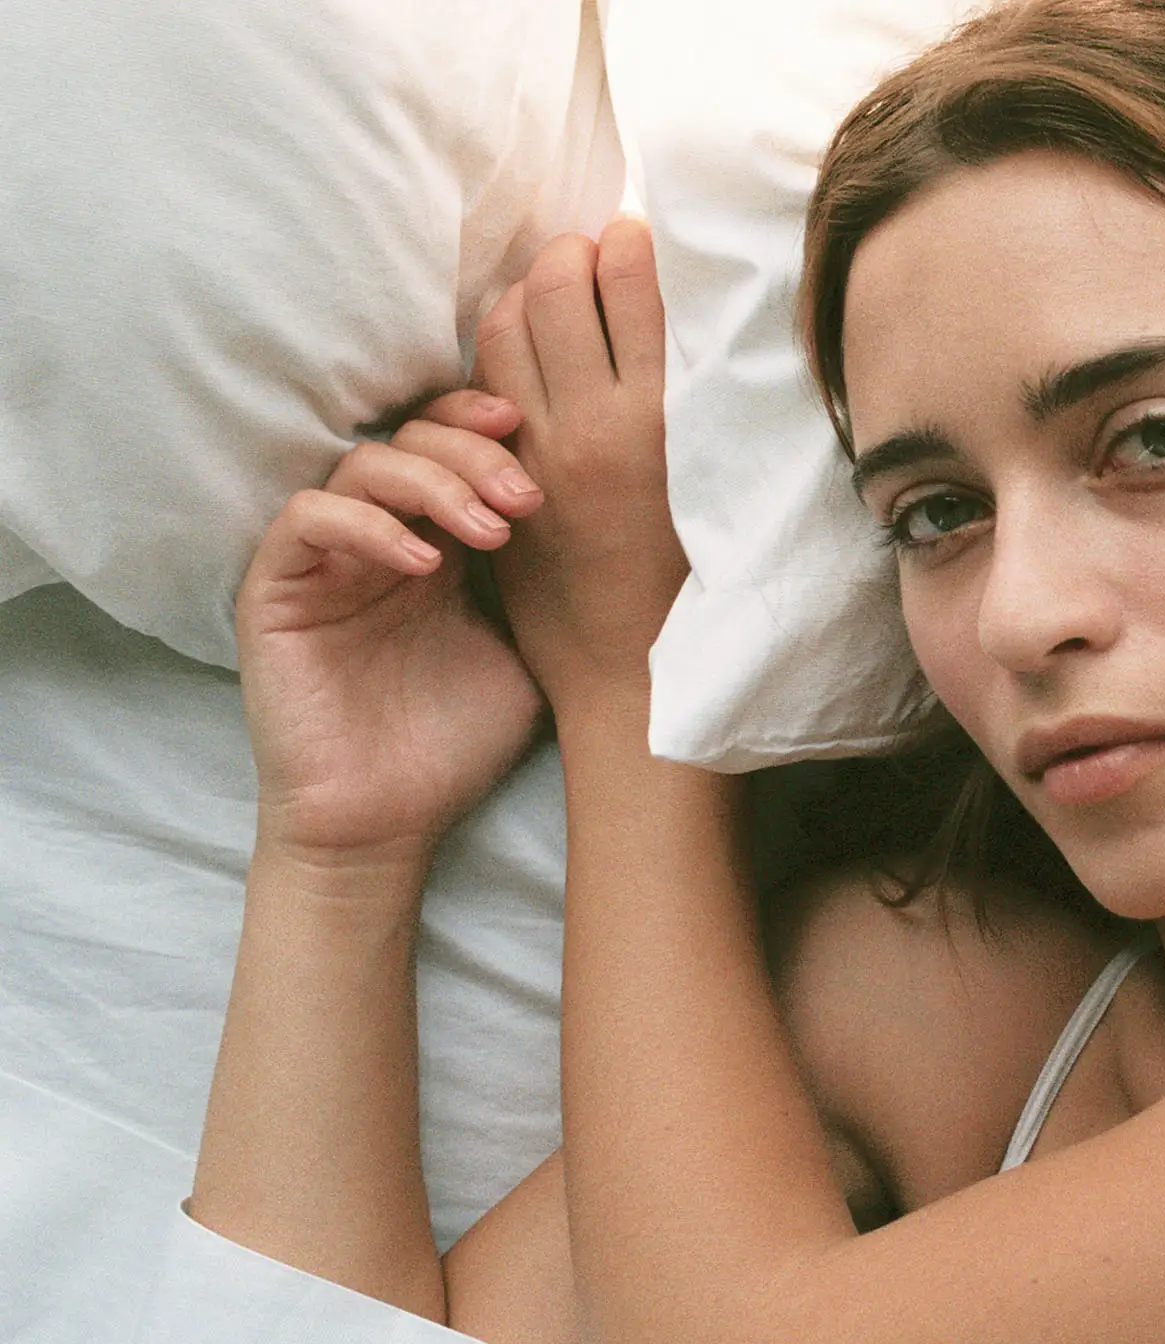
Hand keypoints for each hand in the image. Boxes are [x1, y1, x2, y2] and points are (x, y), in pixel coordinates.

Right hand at [236, 392, 547, 857]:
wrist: (387, 824)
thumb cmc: (457, 744)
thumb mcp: (527, 649)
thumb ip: (548, 581)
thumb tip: (614, 520)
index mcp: (437, 540)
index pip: (450, 442)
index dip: (487, 422)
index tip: (540, 434)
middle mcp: (378, 537)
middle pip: (411, 438)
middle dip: (475, 453)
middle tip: (525, 495)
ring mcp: (324, 559)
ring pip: (361, 464)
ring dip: (433, 483)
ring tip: (490, 531)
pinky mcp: (275, 589)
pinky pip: (308, 519)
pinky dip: (369, 527)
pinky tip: (425, 567)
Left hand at [476, 217, 685, 717]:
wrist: (637, 681)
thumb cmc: (708, 586)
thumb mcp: (729, 485)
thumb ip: (708, 404)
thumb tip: (707, 318)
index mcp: (668, 425)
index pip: (635, 286)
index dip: (631, 243)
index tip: (640, 238)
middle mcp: (597, 427)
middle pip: (556, 286)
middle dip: (571, 252)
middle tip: (593, 255)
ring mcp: (539, 451)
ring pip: (506, 324)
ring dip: (529, 292)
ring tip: (558, 295)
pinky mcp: (503, 477)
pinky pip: (481, 380)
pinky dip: (501, 347)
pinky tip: (526, 350)